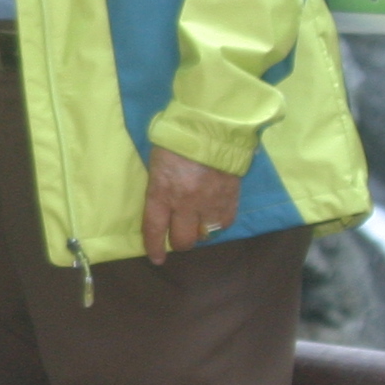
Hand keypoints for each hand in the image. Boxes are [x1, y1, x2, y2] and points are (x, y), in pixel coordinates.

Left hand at [141, 147, 240, 264]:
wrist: (212, 126)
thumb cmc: (177, 140)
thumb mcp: (157, 163)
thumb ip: (158, 187)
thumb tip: (161, 205)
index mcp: (162, 192)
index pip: (155, 229)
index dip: (154, 247)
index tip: (157, 258)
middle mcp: (185, 203)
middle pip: (183, 240)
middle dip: (179, 242)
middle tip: (179, 236)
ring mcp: (210, 202)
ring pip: (205, 234)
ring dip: (200, 231)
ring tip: (198, 222)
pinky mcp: (230, 198)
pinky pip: (225, 222)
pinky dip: (218, 222)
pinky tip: (214, 214)